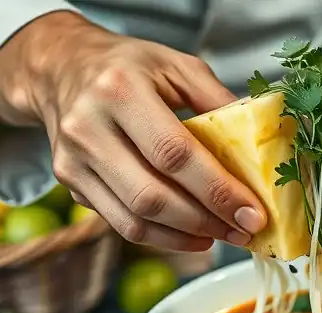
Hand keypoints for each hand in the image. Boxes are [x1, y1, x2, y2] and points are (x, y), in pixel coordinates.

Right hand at [0, 11, 266, 251]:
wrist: (62, 68)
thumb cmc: (128, 66)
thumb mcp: (176, 65)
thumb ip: (217, 102)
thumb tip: (258, 150)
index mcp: (119, 90)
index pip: (174, 154)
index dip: (217, 191)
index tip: (253, 213)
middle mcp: (87, 127)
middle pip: (152, 196)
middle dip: (206, 222)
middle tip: (244, 231)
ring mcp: (72, 161)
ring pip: (134, 220)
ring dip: (185, 237)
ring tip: (222, 236)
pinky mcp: (70, 184)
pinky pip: (121, 224)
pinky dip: (162, 238)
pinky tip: (192, 234)